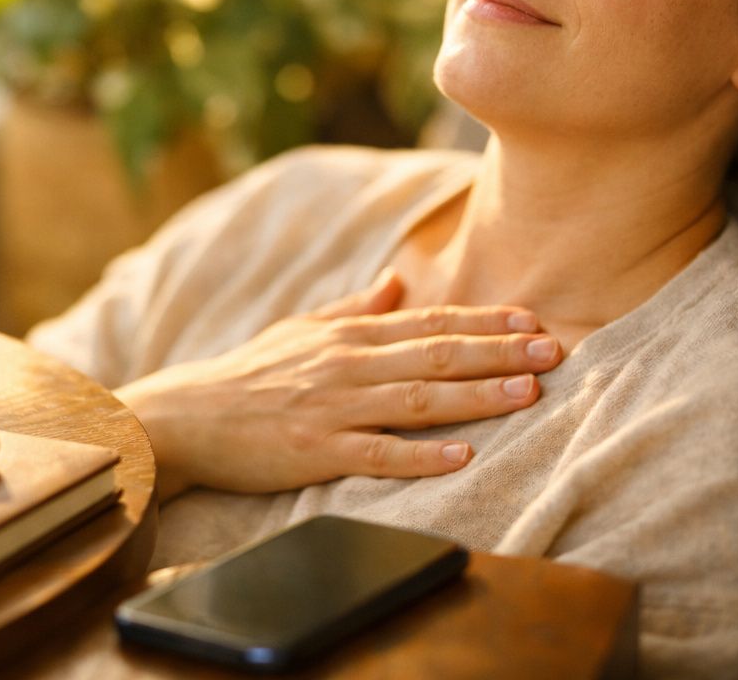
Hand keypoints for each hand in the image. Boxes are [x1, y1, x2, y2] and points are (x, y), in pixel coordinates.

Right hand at [114, 269, 561, 500]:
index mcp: (349, 336)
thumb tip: (398, 283)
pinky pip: (378, 453)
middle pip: (436, 354)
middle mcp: (348, 365)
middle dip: (500, 352)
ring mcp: (333, 408)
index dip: (485, 321)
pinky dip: (423, 454)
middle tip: (554, 353)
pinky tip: (464, 454)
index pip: (430, 323)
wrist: (183, 417)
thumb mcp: (300, 330)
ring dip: (476, 396)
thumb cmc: (246, 376)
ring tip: (526, 395)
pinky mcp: (315, 451)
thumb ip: (355, 309)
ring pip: (418, 398)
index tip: (532, 320)